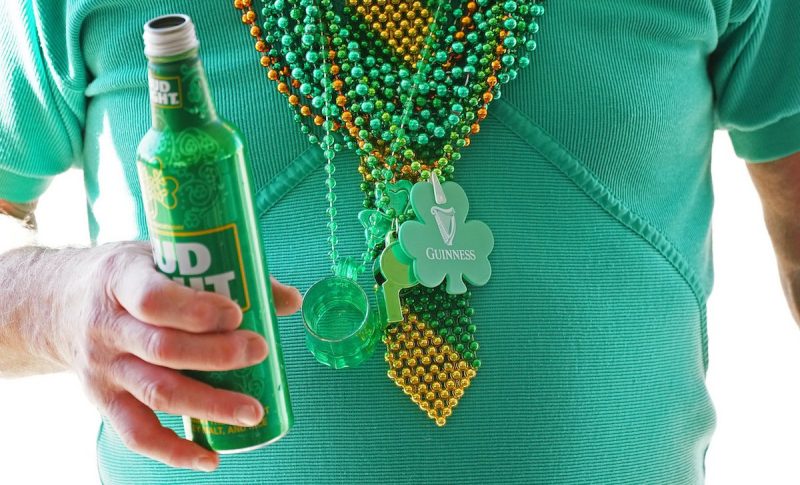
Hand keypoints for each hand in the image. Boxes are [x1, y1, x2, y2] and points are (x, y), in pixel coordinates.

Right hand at [61, 241, 300, 471]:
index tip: (236, 312)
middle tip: (261, 350)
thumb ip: (221, 272)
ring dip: (210, 404)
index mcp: (121, 281)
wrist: (54, 305)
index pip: (153, 298)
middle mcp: (108, 328)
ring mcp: (104, 369)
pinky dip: (174, 451)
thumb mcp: (160, 255)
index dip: (196, 309)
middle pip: (163, 349)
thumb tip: (289, 300)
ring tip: (254, 411)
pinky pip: (137, 432)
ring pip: (157, 392)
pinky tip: (211, 458)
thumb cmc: (128, 277)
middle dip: (217, 354)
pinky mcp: (104, 401)